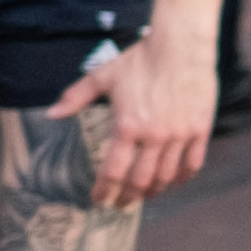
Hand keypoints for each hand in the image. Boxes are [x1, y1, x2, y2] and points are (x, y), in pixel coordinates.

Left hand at [56, 21, 221, 204]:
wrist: (181, 46)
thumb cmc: (140, 59)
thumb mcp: (103, 76)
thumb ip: (75, 97)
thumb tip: (51, 114)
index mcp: (127, 127)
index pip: (113, 171)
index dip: (104, 190)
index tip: (98, 199)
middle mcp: (154, 137)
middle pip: (141, 181)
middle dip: (129, 197)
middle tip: (122, 204)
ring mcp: (179, 135)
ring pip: (167, 176)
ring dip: (155, 190)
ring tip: (146, 195)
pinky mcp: (199, 130)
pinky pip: (193, 164)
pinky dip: (183, 177)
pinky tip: (175, 181)